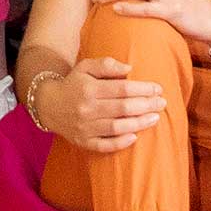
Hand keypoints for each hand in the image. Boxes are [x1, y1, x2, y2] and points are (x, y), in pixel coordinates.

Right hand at [37, 53, 168, 152]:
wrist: (48, 105)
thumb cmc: (73, 83)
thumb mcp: (86, 66)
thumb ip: (107, 65)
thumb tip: (129, 68)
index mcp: (89, 89)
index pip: (122, 89)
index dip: (142, 89)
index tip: (158, 89)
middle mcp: (87, 109)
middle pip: (123, 108)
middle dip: (146, 105)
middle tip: (162, 103)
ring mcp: (85, 128)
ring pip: (117, 127)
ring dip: (139, 123)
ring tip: (155, 118)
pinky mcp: (83, 142)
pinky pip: (104, 145)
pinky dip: (120, 143)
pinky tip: (135, 137)